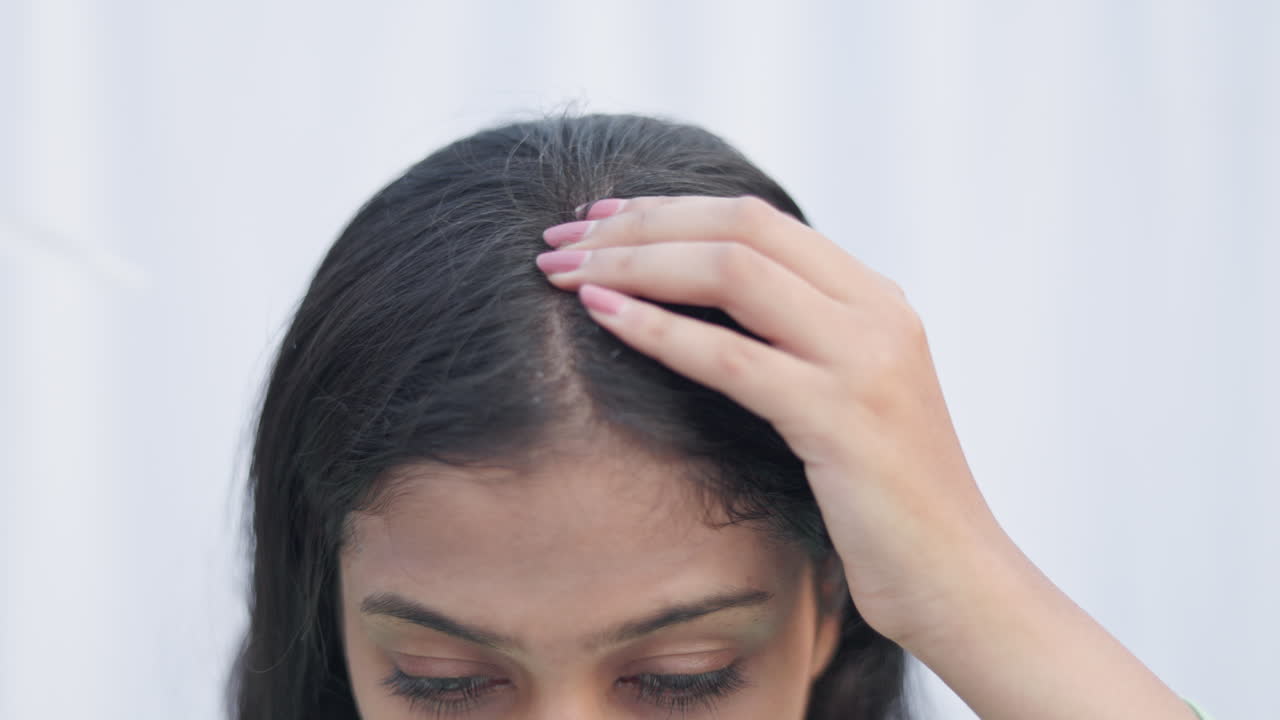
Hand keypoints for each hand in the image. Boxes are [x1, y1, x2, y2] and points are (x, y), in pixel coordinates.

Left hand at [535, 194, 1013, 645]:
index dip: (666, 209)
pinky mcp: (843, 420)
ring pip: (732, 272)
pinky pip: (733, 358)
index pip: (756, 219)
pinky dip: (658, 329)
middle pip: (738, 227)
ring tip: (562, 274)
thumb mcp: (845, 398)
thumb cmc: (883, 501)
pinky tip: (600, 316)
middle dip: (637, 225)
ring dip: (634, 264)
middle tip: (558, 240)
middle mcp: (876, 311)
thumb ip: (796, 342)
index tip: (595, 220)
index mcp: (874, 298)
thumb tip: (702, 311)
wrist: (957, 579)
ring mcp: (865, 360)